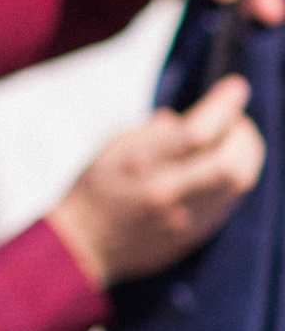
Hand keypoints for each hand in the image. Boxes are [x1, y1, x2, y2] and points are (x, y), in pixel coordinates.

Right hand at [48, 75, 266, 287]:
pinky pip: (231, 200)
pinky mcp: (194, 233)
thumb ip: (151, 132)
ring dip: (247, 154)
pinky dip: (237, 176)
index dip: (223, 107)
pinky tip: (225, 166)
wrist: (83, 243)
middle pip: (228, 161)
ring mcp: (182, 217)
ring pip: (239, 181)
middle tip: (236, 120)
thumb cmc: (94, 188)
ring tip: (236, 141)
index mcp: (138, 165)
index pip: (194, 133)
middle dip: (243, 133)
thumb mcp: (112, 148)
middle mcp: (164, 192)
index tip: (235, 87)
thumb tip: (183, 118)